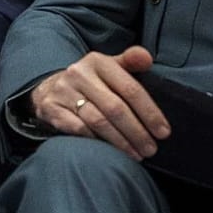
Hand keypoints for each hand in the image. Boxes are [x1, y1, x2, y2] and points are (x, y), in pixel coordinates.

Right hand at [30, 46, 167, 159]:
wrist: (50, 88)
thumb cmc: (91, 81)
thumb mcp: (110, 67)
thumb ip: (130, 62)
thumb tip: (147, 57)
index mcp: (98, 61)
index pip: (130, 88)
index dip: (150, 112)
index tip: (163, 132)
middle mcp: (78, 73)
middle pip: (115, 108)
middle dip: (137, 132)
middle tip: (151, 149)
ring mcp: (62, 91)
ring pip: (98, 121)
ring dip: (121, 142)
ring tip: (136, 154)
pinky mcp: (50, 107)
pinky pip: (78, 129)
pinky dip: (96, 141)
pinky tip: (109, 150)